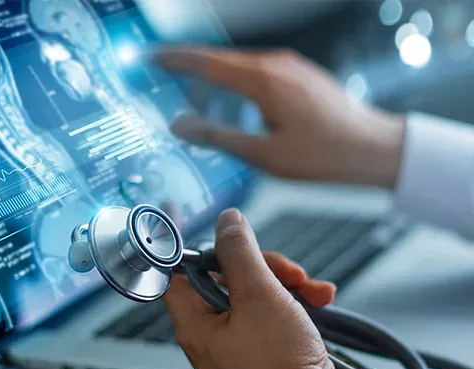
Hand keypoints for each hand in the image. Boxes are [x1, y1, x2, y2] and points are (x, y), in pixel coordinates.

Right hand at [156, 47, 404, 187]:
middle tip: (162, 68)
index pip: (207, 63)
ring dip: (213, 68)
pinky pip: (258, 68)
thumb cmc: (324, 155)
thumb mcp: (266, 156)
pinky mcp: (300, 74)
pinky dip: (235, 75)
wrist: (372, 147)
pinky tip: (230, 88)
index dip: (175, 60)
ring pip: (240, 62)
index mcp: (264, 81)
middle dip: (189, 61)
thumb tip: (181, 125)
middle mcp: (276, 64)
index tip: (150, 58)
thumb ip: (220, 138)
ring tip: (188, 78)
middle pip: (221, 58)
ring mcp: (290, 66)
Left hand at [162, 209, 340, 368]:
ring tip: (313, 292)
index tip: (177, 212)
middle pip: (225, 275)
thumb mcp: (258, 295)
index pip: (174, 270)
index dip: (176, 240)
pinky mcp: (265, 348)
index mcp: (195, 322)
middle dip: (262, 265)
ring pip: (254, 291)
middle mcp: (213, 332)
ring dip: (286, 283)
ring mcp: (240, 341)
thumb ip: (239, 252)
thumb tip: (227, 221)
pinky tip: (319, 302)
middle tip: (289, 271)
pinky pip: (272, 312)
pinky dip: (294, 302)